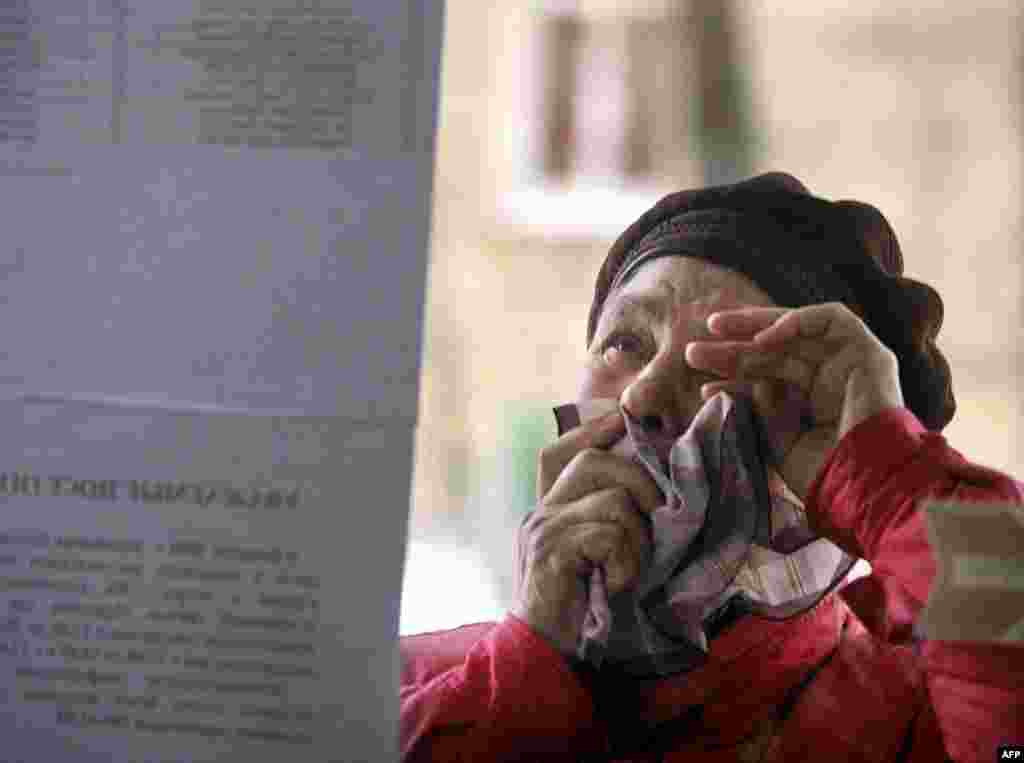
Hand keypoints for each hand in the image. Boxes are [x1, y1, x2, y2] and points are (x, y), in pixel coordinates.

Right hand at [511, 410, 661, 655]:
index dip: (592, 429)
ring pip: (611, 498)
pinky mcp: (551, 550)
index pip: (560, 451)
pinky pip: (608, 533)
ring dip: (637, 536)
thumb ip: (607, 524)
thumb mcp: (595, 560)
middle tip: (658, 517)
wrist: (543, 656)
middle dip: (638, 482)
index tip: (623, 418)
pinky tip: (617, 585)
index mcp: (549, 510)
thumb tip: (655, 494)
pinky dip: (626, 561)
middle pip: (591, 461)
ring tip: (629, 569)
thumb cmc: (579, 611)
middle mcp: (540, 511)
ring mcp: (542, 528)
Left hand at [684, 302, 904, 506]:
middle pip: (776, 353)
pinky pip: (834, 319)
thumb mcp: (777, 438)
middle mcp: (832, 379)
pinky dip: (798, 321)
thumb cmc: (825, 474)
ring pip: (797, 332)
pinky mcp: (870, 353)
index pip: (769, 378)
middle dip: (734, 349)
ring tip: (715, 328)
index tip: (703, 386)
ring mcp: (851, 364)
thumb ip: (760, 408)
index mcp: (814, 403)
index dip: (734, 378)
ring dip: (755, 326)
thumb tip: (739, 385)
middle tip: (693, 353)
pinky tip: (763, 337)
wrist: (865, 487)